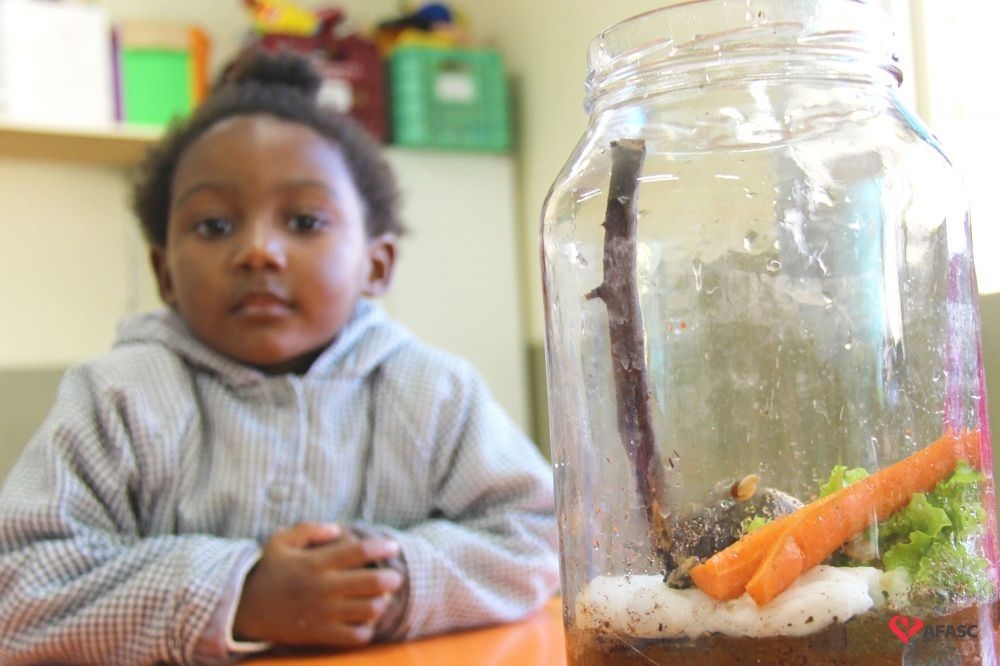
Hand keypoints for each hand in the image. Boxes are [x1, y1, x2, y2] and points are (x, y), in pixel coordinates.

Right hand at [233, 522, 403, 646]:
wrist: (245, 610)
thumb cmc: (269, 571)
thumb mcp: (279, 541)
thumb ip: (309, 529)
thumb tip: (338, 529)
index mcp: (315, 563)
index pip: (357, 551)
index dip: (381, 547)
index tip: (393, 546)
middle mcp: (323, 588)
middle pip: (371, 583)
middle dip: (391, 578)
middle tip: (395, 577)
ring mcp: (323, 613)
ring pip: (369, 610)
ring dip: (381, 604)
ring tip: (381, 599)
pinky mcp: (320, 634)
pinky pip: (355, 636)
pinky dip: (367, 629)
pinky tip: (364, 621)